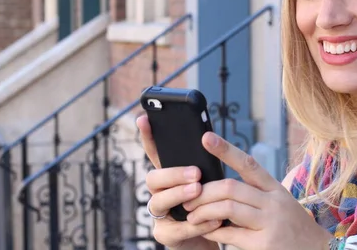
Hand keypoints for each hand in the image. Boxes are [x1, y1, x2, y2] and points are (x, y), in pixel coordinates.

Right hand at [136, 115, 219, 249]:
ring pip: (159, 202)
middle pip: (153, 178)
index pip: (154, 153)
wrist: (213, 238)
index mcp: (169, 175)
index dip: (147, 136)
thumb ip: (203, 165)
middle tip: (195, 173)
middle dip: (172, 174)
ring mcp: (160, 214)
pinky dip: (196, 224)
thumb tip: (210, 138)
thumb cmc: (210, 204)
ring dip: (179, 195)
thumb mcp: (208, 181)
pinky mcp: (166, 235)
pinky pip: (177, 229)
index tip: (143, 118)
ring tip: (198, 191)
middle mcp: (159, 192)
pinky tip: (213, 220)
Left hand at [182, 132, 332, 249]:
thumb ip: (254, 194)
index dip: (226, 149)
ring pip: (228, 208)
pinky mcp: (264, 244)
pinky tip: (206, 231)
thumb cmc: (292, 227)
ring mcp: (270, 223)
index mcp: (274, 188)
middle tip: (188, 198)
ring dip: (203, 212)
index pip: (248, 163)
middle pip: (230, 187)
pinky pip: (231, 234)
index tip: (206, 138)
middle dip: (204, 192)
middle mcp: (273, 202)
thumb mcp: (279, 203)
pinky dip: (214, 232)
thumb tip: (218, 188)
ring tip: (191, 216)